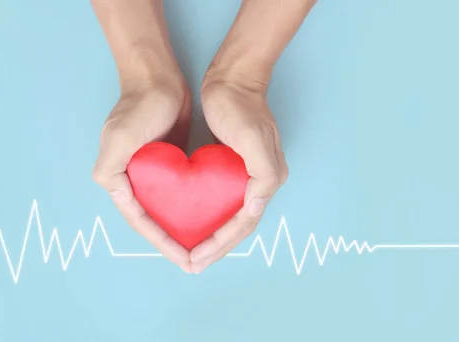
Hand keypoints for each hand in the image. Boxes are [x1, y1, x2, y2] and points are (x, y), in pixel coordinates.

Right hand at [92, 78, 192, 271]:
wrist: (158, 77)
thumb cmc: (140, 105)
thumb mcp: (120, 136)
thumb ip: (110, 167)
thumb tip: (112, 193)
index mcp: (118, 179)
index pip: (141, 220)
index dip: (162, 242)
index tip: (184, 259)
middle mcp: (132, 180)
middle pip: (153, 221)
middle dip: (173, 243)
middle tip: (196, 262)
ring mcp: (151, 174)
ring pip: (167, 211)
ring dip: (182, 230)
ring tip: (203, 248)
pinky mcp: (167, 165)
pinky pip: (179, 194)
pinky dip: (190, 209)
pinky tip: (208, 219)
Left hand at [189, 76, 288, 272]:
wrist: (233, 77)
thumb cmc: (240, 105)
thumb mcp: (254, 138)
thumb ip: (263, 174)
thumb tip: (256, 207)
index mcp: (267, 179)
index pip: (243, 223)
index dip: (220, 244)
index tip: (195, 259)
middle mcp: (259, 181)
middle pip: (238, 225)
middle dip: (215, 247)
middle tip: (191, 264)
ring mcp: (246, 174)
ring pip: (230, 216)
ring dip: (213, 236)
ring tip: (191, 251)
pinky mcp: (232, 166)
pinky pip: (221, 199)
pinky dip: (209, 215)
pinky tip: (192, 221)